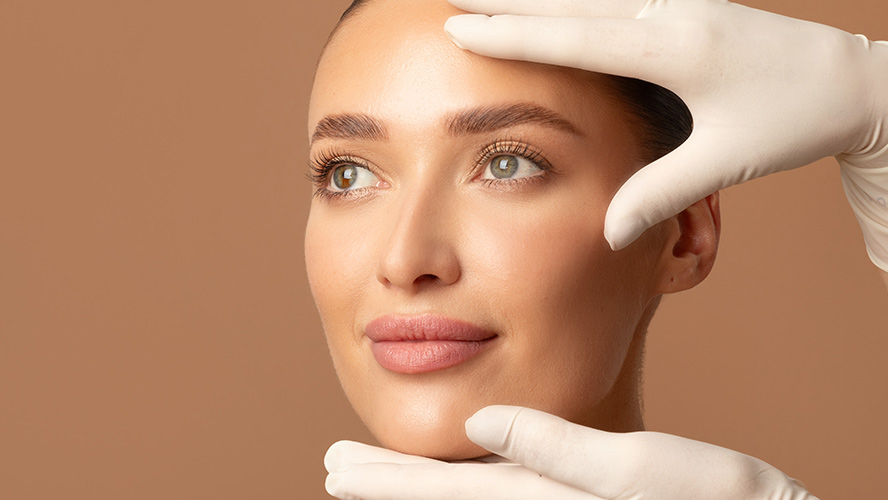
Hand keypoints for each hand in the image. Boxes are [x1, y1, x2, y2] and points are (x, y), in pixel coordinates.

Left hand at [325, 405, 816, 499]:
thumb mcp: (642, 468)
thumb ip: (556, 449)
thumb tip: (479, 420)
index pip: (446, 491)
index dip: (387, 479)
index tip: (336, 466)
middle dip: (387, 486)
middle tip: (333, 471)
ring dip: (417, 489)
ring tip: (375, 477)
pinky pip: (507, 496)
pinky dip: (465, 488)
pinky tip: (458, 473)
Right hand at [444, 0, 887, 269]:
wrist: (851, 82)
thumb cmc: (790, 119)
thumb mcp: (725, 161)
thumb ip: (659, 192)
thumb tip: (606, 233)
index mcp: (676, 50)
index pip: (573, 38)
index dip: (512, 33)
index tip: (459, 25)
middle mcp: (673, 11)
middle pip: (571, 0)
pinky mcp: (687, 0)